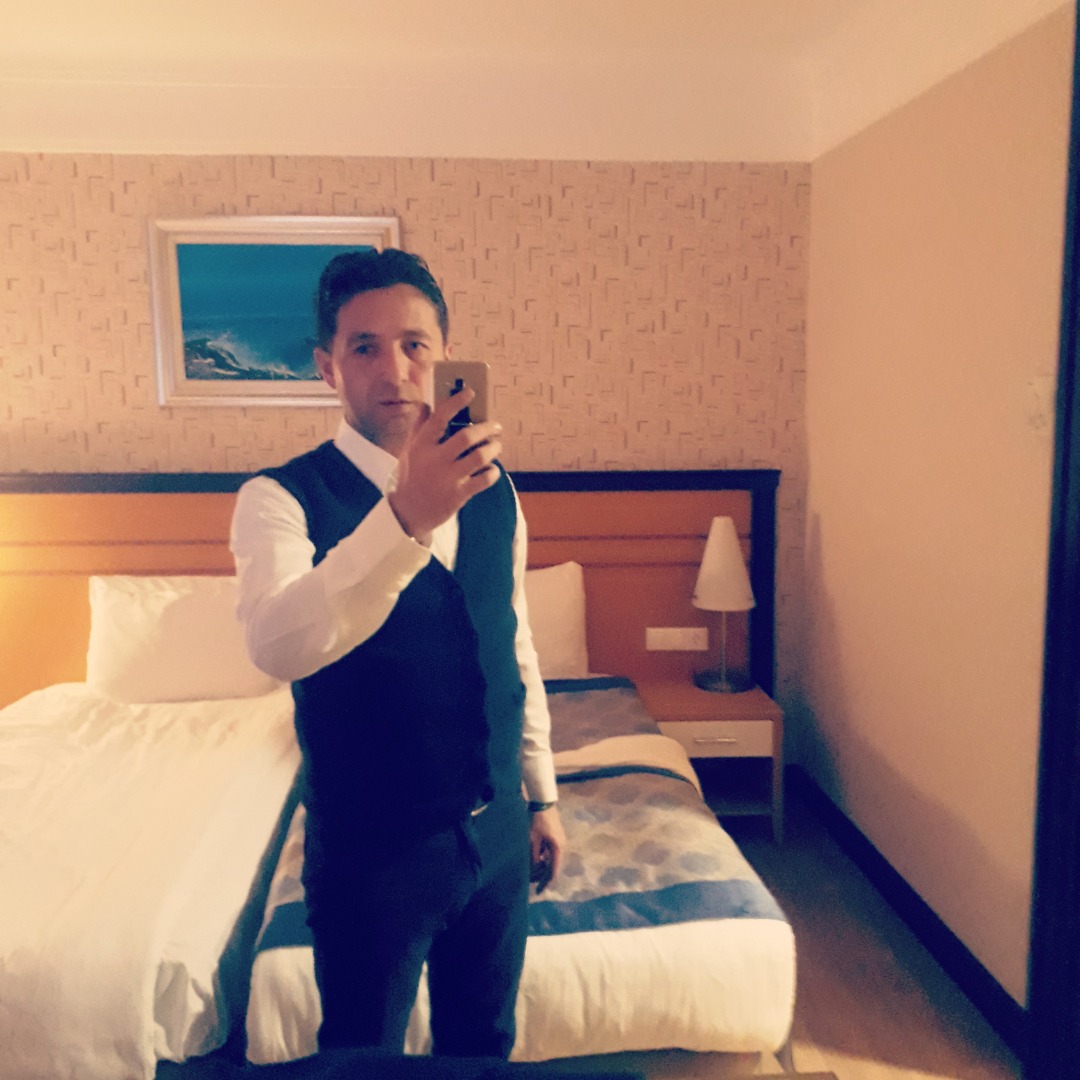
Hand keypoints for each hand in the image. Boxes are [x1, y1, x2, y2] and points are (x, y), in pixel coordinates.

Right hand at [387, 387, 502, 544]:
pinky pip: (484, 479)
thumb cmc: (410, 477)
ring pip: (480, 457)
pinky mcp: (458, 495)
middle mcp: (435, 460)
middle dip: (487, 428)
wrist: (407, 514)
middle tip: (495, 426)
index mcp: (421, 446)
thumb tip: (428, 403)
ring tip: (496, 446)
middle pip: (467, 437)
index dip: (456, 402)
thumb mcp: (409, 450)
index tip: (470, 392)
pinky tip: (492, 469)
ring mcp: (448, 478)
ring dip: (493, 448)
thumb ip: (419, 427)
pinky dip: (492, 472)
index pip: (439, 418)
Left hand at [528, 805, 565, 894]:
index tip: (538, 891)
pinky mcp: (556, 838)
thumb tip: (533, 871)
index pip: (553, 871)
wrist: (543, 803)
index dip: (545, 883)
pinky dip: (543, 858)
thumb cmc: (537, 821)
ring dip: (542, 867)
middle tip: (532, 882)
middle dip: (542, 875)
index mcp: (558, 848)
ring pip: (551, 860)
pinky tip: (536, 859)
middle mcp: (561, 847)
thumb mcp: (533, 840)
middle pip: (553, 867)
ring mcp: (560, 842)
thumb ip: (534, 856)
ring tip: (532, 872)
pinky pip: (551, 853)